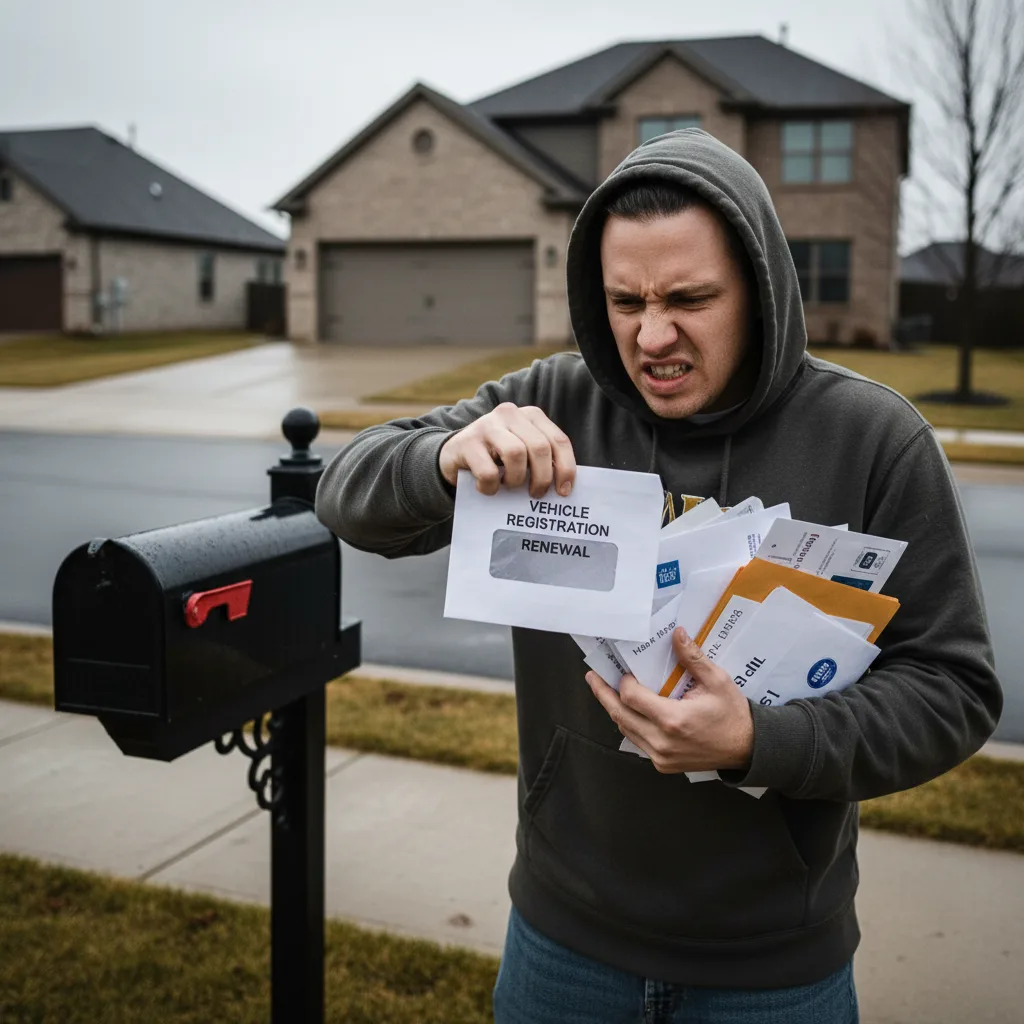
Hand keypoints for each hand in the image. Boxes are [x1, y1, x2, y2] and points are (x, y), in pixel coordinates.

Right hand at [439, 403, 575, 498]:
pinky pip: (487, 471)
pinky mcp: (467, 442)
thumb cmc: (497, 459)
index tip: (563, 491)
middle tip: (536, 494)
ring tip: (509, 486)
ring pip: (516, 454)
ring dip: (516, 479)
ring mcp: (487, 425)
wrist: (455, 456)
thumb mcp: (523, 453)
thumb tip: (563, 486)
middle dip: (542, 477)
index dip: (566, 468)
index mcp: (531, 415)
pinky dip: (491, 487)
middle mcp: (510, 414)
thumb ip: (542, 460)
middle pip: (540, 448)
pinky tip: (488, 488)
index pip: (558, 441)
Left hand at [585, 628, 753, 772]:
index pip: (632, 698)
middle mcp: (661, 741)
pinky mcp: (663, 764)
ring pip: (626, 730)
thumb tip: (676, 634)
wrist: (747, 749)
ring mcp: (660, 756)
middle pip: (619, 715)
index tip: (624, 671)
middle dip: (603, 694)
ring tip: (605, 691)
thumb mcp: (717, 681)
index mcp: (673, 720)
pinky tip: (627, 711)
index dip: (623, 682)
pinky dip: (630, 724)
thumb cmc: (733, 714)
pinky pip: (637, 741)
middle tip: (593, 677)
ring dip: (614, 709)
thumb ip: (693, 658)